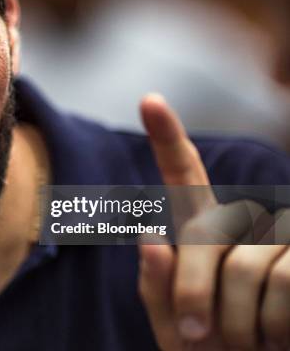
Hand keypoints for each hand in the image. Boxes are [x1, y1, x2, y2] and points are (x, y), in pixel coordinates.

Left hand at [138, 94, 289, 349]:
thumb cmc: (213, 350)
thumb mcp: (174, 325)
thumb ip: (158, 287)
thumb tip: (151, 236)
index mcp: (202, 229)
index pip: (183, 177)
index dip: (167, 137)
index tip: (149, 100)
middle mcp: (245, 221)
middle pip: (203, 234)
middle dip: (190, 291)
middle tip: (197, 335)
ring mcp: (283, 238)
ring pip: (244, 268)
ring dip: (236, 322)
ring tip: (249, 341)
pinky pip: (282, 284)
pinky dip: (273, 326)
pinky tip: (278, 338)